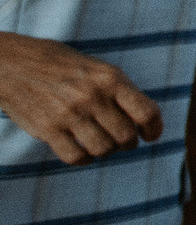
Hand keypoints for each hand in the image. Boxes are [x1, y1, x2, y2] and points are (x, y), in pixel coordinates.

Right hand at [0, 30, 162, 164]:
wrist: (13, 64)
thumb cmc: (61, 66)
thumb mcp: (98, 68)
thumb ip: (120, 91)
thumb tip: (146, 119)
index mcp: (110, 78)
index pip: (146, 112)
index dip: (154, 129)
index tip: (150, 136)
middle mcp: (92, 97)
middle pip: (126, 136)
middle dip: (128, 143)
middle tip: (122, 141)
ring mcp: (69, 114)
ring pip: (103, 149)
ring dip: (106, 152)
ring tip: (101, 144)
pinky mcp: (48, 130)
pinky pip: (76, 157)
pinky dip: (84, 160)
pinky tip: (83, 152)